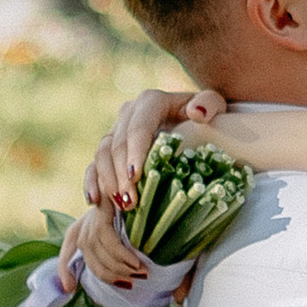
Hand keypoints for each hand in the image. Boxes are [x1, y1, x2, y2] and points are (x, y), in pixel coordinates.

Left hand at [66, 200, 147, 287]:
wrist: (141, 179)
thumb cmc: (136, 213)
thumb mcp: (124, 237)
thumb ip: (112, 257)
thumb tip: (76, 285)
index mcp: (80, 230)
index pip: (67, 252)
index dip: (64, 271)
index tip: (68, 288)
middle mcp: (83, 222)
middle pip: (88, 255)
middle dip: (109, 274)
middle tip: (133, 282)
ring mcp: (93, 214)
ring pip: (97, 249)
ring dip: (120, 266)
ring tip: (141, 273)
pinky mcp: (103, 207)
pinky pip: (107, 237)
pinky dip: (122, 254)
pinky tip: (136, 262)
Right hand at [84, 87, 221, 213]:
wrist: (197, 123)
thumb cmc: (208, 116)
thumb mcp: (215, 105)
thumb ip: (209, 104)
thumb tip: (196, 113)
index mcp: (151, 102)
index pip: (138, 128)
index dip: (135, 151)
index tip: (136, 175)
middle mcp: (129, 113)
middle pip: (117, 144)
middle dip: (121, 174)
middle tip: (130, 201)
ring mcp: (116, 131)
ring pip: (101, 155)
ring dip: (108, 181)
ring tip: (120, 204)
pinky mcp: (109, 149)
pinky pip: (94, 165)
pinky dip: (91, 182)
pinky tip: (94, 201)